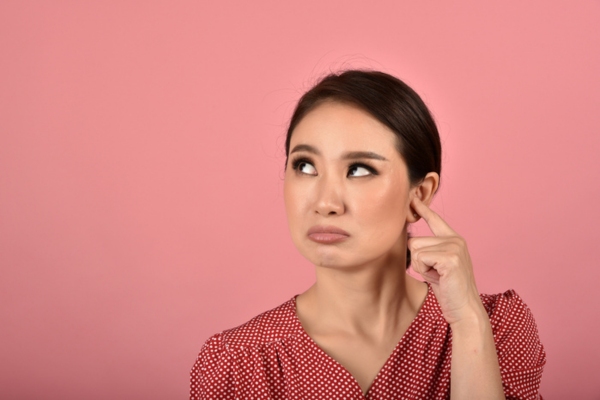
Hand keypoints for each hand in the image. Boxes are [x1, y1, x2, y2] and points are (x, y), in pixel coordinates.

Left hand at [408, 197, 484, 325]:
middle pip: (415, 241)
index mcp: (454, 240)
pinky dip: (424, 272)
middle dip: (418, 261)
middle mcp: (456, 239)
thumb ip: (429, 251)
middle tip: (436, 274)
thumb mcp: (436, 265)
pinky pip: (420, 259)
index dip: (422, 208)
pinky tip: (439, 278)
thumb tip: (411, 240)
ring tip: (438, 276)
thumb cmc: (449, 290)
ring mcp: (454, 246)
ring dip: (421, 267)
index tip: (413, 197)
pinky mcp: (450, 257)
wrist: (465, 309)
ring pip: (416, 250)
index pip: (435, 220)